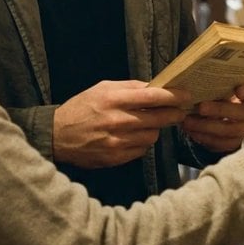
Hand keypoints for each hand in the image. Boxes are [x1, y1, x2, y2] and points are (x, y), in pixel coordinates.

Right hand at [52, 80, 190, 167]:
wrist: (58, 136)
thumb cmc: (81, 108)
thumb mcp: (102, 88)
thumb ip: (128, 87)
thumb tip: (154, 87)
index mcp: (114, 99)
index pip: (152, 96)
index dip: (173, 95)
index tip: (186, 94)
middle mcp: (118, 120)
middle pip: (158, 118)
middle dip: (173, 114)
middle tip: (179, 111)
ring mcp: (118, 141)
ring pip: (153, 136)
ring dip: (156, 129)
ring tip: (151, 124)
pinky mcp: (116, 157)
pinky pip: (142, 150)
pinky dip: (143, 143)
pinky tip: (136, 136)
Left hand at [181, 82, 243, 153]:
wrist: (212, 119)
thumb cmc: (213, 97)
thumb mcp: (214, 90)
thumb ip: (211, 88)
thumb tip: (193, 86)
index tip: (238, 90)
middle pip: (243, 112)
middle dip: (220, 110)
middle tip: (201, 107)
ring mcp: (243, 129)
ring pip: (231, 130)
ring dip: (208, 126)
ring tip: (188, 122)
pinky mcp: (233, 143)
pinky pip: (222, 143)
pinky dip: (204, 137)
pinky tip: (192, 131)